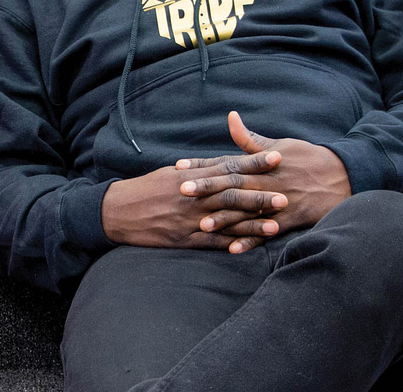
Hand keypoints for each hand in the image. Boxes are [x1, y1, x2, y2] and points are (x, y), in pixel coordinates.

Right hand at [102, 158, 287, 252]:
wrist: (117, 211)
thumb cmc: (145, 189)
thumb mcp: (170, 174)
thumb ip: (198, 169)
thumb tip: (222, 163)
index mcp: (190, 177)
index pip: (227, 167)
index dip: (253, 163)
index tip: (276, 157)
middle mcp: (193, 197)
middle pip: (232, 194)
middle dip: (259, 195)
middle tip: (285, 194)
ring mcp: (189, 219)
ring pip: (226, 220)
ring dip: (252, 222)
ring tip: (276, 224)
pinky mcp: (183, 239)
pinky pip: (211, 242)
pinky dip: (230, 244)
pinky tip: (248, 245)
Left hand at [176, 111, 352, 240]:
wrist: (342, 176)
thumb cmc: (307, 158)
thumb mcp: (278, 144)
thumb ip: (250, 138)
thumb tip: (231, 117)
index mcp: (260, 164)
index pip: (225, 163)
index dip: (201, 165)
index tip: (178, 166)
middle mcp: (266, 182)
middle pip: (231, 186)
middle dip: (207, 189)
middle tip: (182, 192)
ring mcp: (277, 202)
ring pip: (246, 212)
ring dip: (224, 219)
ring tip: (202, 226)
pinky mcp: (289, 219)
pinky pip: (266, 232)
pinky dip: (250, 240)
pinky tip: (232, 249)